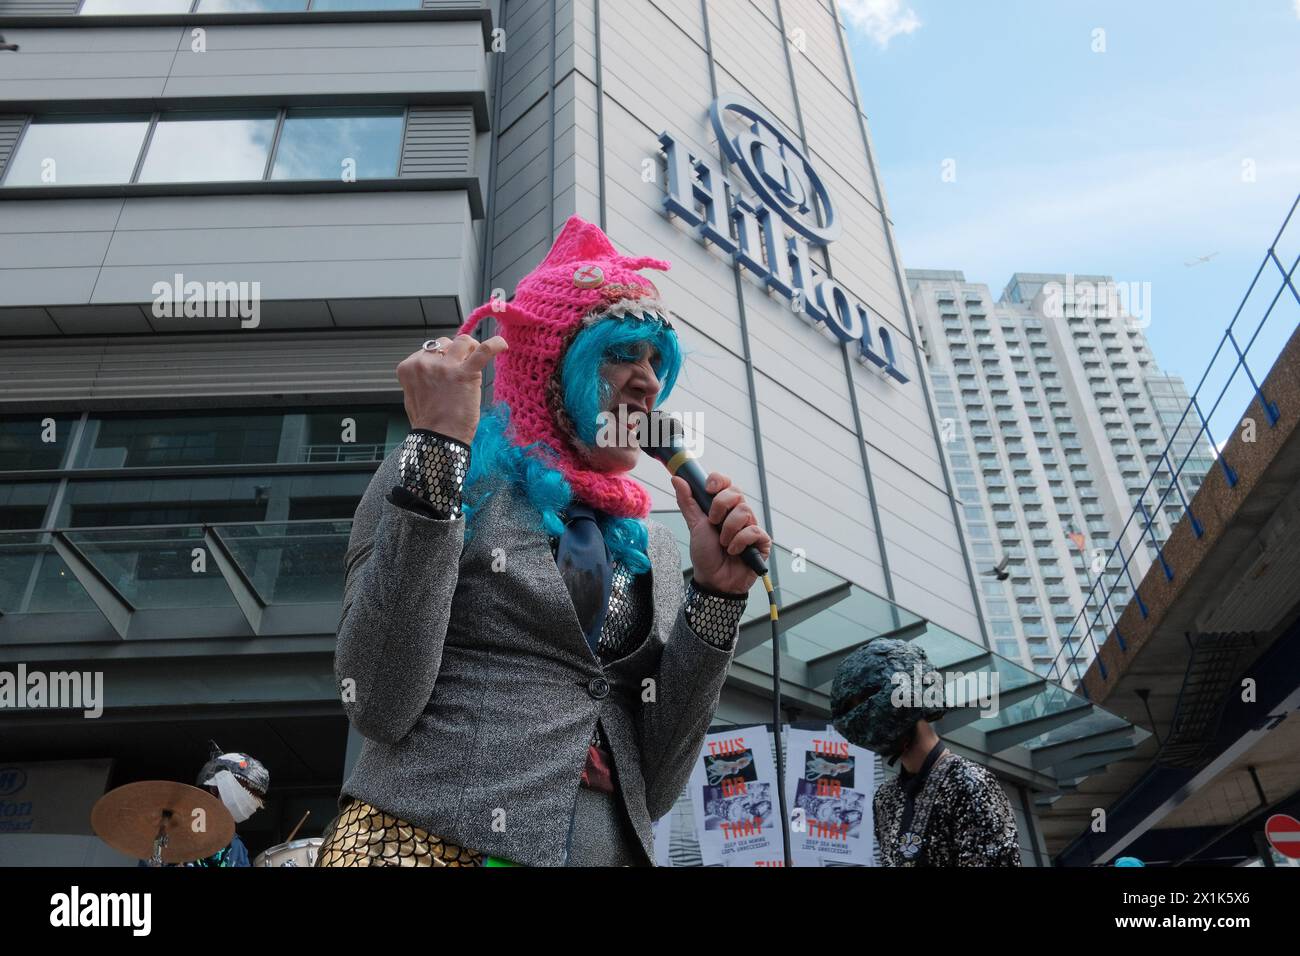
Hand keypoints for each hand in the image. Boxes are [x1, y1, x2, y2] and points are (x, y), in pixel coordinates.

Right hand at [396, 334, 507, 444]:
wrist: (438, 439)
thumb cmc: (429, 423)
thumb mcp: (415, 395)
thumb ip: (423, 378)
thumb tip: (438, 368)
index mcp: (408, 367)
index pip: (430, 349)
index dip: (442, 356)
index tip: (449, 367)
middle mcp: (424, 363)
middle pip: (445, 342)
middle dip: (455, 352)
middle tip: (464, 366)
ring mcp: (444, 367)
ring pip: (462, 342)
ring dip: (471, 348)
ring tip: (477, 359)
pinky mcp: (465, 374)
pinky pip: (483, 351)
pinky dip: (495, 345)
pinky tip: (502, 345)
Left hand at [672, 472, 770, 594]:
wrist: (713, 580)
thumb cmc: (706, 554)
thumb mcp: (694, 526)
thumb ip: (688, 502)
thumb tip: (677, 479)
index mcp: (724, 508)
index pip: (726, 483)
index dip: (719, 480)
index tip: (708, 489)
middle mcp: (739, 514)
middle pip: (737, 492)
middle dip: (720, 505)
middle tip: (713, 522)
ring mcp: (751, 526)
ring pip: (745, 511)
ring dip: (728, 529)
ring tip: (723, 543)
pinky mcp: (761, 541)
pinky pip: (754, 531)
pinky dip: (739, 541)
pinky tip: (734, 551)